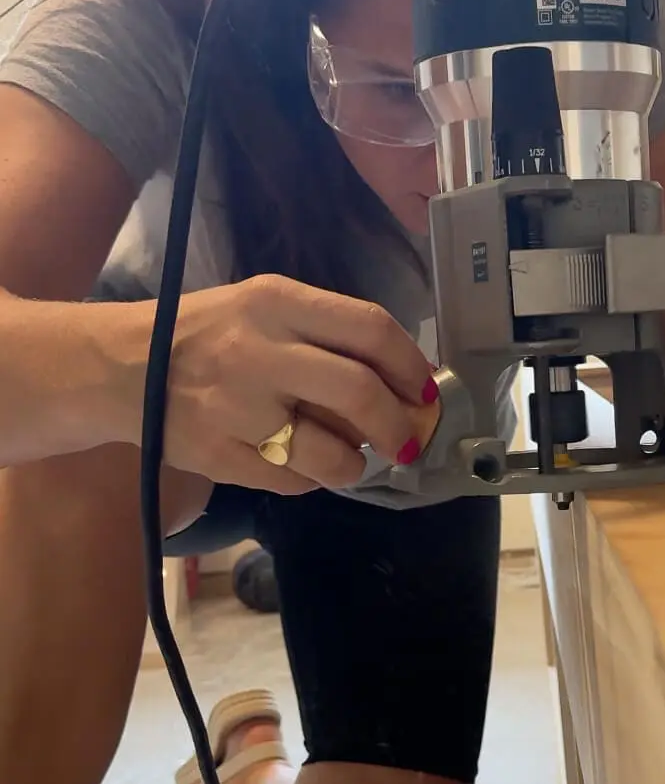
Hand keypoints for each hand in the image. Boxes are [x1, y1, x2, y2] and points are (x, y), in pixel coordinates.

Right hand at [104, 274, 439, 491]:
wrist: (120, 368)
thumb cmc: (210, 334)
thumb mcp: (265, 307)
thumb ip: (326, 333)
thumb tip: (402, 381)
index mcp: (276, 302)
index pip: (369, 328)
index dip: (410, 366)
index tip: (424, 391)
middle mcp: (258, 351)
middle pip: (358, 392)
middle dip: (397, 424)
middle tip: (405, 439)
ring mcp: (235, 408)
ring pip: (329, 452)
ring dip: (355, 462)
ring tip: (351, 458)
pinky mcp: (218, 456)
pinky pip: (292, 482)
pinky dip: (312, 479)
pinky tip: (305, 466)